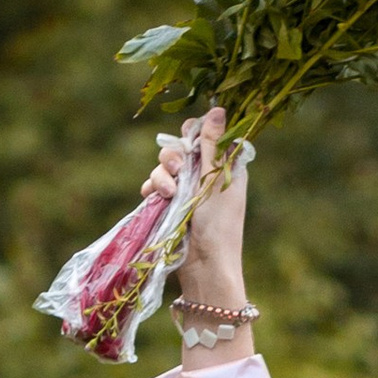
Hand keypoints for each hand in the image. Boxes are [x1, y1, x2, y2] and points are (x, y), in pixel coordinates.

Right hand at [142, 103, 247, 338]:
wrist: (204, 269)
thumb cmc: (219, 227)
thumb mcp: (216, 181)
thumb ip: (213, 146)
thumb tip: (218, 108)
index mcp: (225, 167)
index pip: (207, 135)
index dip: (194, 135)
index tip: (189, 143)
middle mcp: (205, 176)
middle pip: (182, 147)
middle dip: (173, 156)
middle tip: (177, 169)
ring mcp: (186, 191)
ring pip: (165, 166)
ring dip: (162, 175)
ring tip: (167, 194)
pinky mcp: (170, 206)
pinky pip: (154, 186)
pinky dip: (152, 189)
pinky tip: (152, 198)